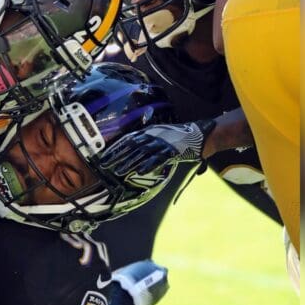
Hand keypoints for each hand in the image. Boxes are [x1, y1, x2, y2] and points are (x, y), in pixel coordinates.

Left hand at [101, 119, 215, 176]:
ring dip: (128, 163)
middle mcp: (153, 136)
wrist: (200, 133)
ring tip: (117, 171)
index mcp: (149, 132)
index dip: (116, 148)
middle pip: (131, 147)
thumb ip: (147, 141)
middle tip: (104, 165)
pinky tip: (139, 172)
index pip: (128, 139)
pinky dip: (148, 165)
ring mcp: (162, 143)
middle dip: (117, 156)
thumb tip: (133, 150)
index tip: (104, 156)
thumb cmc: (178, 136)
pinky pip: (158, 159)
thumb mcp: (159, 135)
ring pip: (141, 153)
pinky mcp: (172, 150)